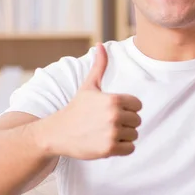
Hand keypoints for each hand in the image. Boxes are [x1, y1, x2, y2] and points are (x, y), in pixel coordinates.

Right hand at [40, 43, 141, 159]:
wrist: (57, 133)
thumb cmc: (76, 109)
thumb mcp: (88, 86)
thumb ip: (99, 66)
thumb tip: (100, 45)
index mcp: (114, 99)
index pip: (138, 105)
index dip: (127, 108)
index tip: (111, 111)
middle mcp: (114, 115)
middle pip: (137, 121)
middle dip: (125, 123)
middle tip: (106, 123)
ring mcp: (112, 133)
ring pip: (134, 135)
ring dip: (123, 136)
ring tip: (105, 132)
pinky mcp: (109, 149)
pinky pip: (130, 149)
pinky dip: (122, 148)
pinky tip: (107, 143)